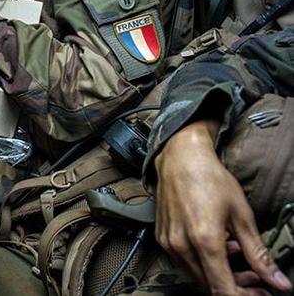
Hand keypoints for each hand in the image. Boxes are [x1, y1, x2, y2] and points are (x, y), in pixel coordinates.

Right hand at [154, 120, 292, 294]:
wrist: (180, 159)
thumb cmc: (210, 179)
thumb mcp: (242, 215)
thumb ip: (259, 254)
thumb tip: (279, 281)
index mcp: (204, 241)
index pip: (223, 289)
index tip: (259, 293)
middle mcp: (182, 246)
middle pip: (209, 285)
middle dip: (235, 286)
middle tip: (255, 277)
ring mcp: (169, 243)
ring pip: (197, 274)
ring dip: (219, 273)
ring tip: (237, 254)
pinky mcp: (162, 238)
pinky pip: (185, 261)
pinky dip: (204, 261)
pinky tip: (218, 245)